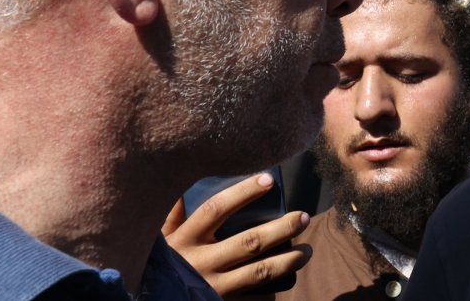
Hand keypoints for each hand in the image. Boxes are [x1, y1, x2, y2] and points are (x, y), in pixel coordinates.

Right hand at [164, 174, 311, 297]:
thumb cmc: (162, 266)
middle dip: (281, 228)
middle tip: (303, 217)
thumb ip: (171, 216)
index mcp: (187, 239)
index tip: (269, 179)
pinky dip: (275, 288)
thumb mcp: (162, 241)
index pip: (217, 208)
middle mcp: (202, 262)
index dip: (243, 192)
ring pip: (259, 271)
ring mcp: (215, 287)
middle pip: (249, 241)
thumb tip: (182, 188)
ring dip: (288, 260)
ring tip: (308, 250)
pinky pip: (255, 296)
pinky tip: (291, 280)